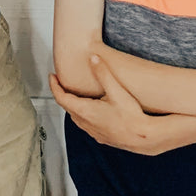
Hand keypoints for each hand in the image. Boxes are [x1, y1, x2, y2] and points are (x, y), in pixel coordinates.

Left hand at [51, 55, 168, 154]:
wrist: (143, 138)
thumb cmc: (131, 115)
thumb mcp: (117, 91)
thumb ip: (103, 73)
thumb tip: (93, 57)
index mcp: (86, 111)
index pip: (62, 98)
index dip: (55, 86)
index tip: (52, 76)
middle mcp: (86, 123)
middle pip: (68, 108)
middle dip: (63, 94)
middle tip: (62, 81)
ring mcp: (93, 132)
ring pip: (76, 117)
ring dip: (73, 105)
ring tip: (75, 93)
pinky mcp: (101, 137)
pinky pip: (85, 124)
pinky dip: (82, 114)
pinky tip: (92, 110)